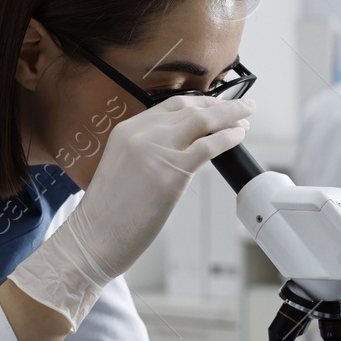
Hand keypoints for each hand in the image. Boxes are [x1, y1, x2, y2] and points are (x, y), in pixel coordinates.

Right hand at [9, 94, 252, 329]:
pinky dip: (228, 138)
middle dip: (221, 105)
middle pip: (191, 108)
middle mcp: (141, 134)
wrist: (93, 238)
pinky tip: (238, 137)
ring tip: (246, 118)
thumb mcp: (123, 168)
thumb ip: (148, 152)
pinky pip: (209, 146)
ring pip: (204, 121)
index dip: (199, 102)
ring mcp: (157, 150)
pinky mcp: (172, 172)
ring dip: (231, 116)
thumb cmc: (108, 214)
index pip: (170, 106)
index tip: (215, 105)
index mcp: (126, 130)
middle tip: (242, 106)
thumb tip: (183, 148)